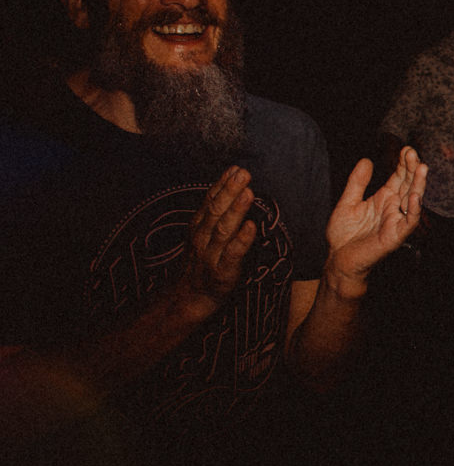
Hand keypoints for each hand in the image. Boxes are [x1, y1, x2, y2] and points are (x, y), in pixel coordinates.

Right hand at [180, 165, 258, 308]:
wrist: (190, 298)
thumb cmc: (203, 262)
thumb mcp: (204, 235)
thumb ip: (216, 214)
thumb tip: (235, 187)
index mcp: (199, 228)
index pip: (209, 202)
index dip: (222, 185)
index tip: (235, 168)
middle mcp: (202, 239)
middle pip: (216, 212)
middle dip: (230, 191)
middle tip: (244, 173)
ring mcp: (211, 256)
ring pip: (223, 230)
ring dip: (236, 211)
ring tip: (248, 193)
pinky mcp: (223, 273)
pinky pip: (232, 255)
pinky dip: (241, 240)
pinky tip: (251, 227)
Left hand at [325, 148, 427, 287]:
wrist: (338, 259)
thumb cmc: (344, 234)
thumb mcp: (348, 202)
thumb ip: (357, 182)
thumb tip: (366, 160)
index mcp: (384, 198)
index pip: (399, 177)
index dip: (403, 163)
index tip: (406, 149)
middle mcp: (394, 208)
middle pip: (408, 185)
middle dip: (412, 169)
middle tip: (413, 153)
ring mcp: (396, 221)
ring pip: (413, 200)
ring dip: (418, 185)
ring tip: (421, 167)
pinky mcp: (395, 236)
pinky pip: (408, 222)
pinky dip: (413, 210)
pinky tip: (413, 197)